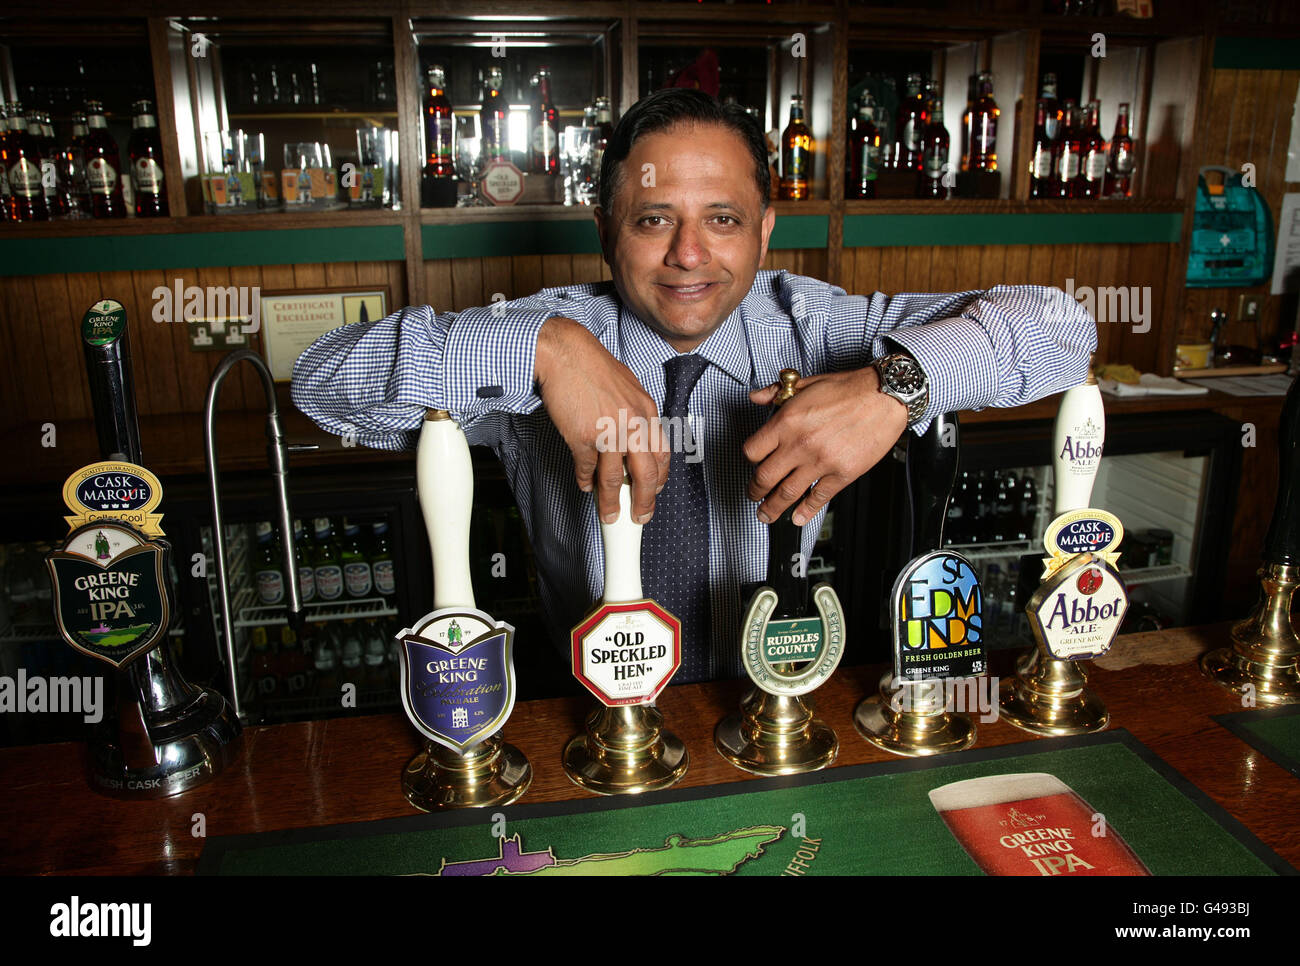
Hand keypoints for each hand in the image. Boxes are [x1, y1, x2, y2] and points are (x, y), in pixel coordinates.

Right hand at [535, 316, 670, 523]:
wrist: (566, 353)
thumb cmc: (593, 366)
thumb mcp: (627, 388)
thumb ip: (635, 414)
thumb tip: (634, 440)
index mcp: (647, 411)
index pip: (661, 454)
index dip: (660, 478)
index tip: (655, 491)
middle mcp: (632, 424)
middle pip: (646, 474)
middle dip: (644, 500)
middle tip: (641, 515)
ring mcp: (608, 432)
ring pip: (613, 479)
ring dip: (611, 502)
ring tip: (610, 515)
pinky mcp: (583, 437)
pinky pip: (587, 468)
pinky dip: (586, 481)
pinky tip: (586, 486)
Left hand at [744, 367, 907, 525]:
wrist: (885, 396)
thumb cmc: (850, 389)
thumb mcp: (807, 383)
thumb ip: (777, 391)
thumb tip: (757, 397)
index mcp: (788, 421)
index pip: (753, 451)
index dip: (749, 460)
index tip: (753, 464)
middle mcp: (800, 443)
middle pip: (764, 477)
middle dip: (755, 491)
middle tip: (753, 496)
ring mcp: (821, 461)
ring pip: (787, 493)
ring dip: (772, 508)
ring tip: (767, 514)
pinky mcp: (842, 473)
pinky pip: (819, 498)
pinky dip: (806, 512)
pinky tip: (798, 517)